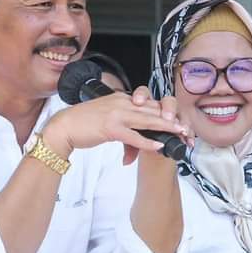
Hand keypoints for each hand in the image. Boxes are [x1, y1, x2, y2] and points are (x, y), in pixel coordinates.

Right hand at [41, 87, 191, 164]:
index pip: (150, 105)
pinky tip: (158, 145)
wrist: (64, 127)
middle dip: (173, 120)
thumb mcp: (109, 123)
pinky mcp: (110, 128)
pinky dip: (146, 141)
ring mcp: (117, 114)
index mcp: (123, 99)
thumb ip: (125, 133)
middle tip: (188, 128)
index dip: (167, 114)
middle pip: (153, 111)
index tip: (180, 123)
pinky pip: (133, 135)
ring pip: (148, 120)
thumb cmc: (84, 125)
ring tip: (181, 134)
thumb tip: (131, 153)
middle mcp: (122, 103)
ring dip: (167, 127)